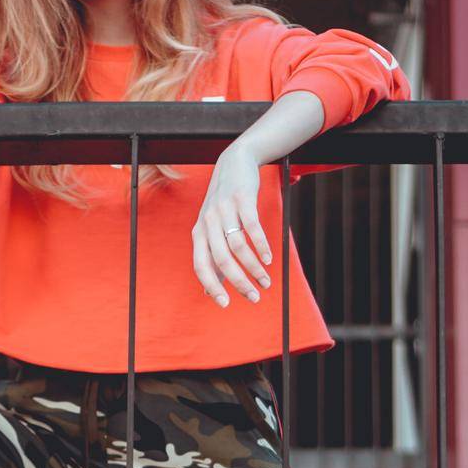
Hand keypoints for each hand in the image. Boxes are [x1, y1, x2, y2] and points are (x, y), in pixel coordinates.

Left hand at [191, 140, 273, 306]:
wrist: (234, 163)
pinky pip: (252, 227)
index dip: (212, 286)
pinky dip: (261, 245)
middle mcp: (207, 223)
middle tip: (255, 297)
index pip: (201, 266)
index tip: (226, 304)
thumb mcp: (213, 229)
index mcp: (199, 234)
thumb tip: (208, 290)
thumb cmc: (224, 203)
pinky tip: (269, 259)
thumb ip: (212, 257)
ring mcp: (224, 210)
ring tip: (266, 280)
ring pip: (238, 246)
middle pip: (222, 260)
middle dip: (239, 282)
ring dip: (254, 267)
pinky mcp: (241, 199)